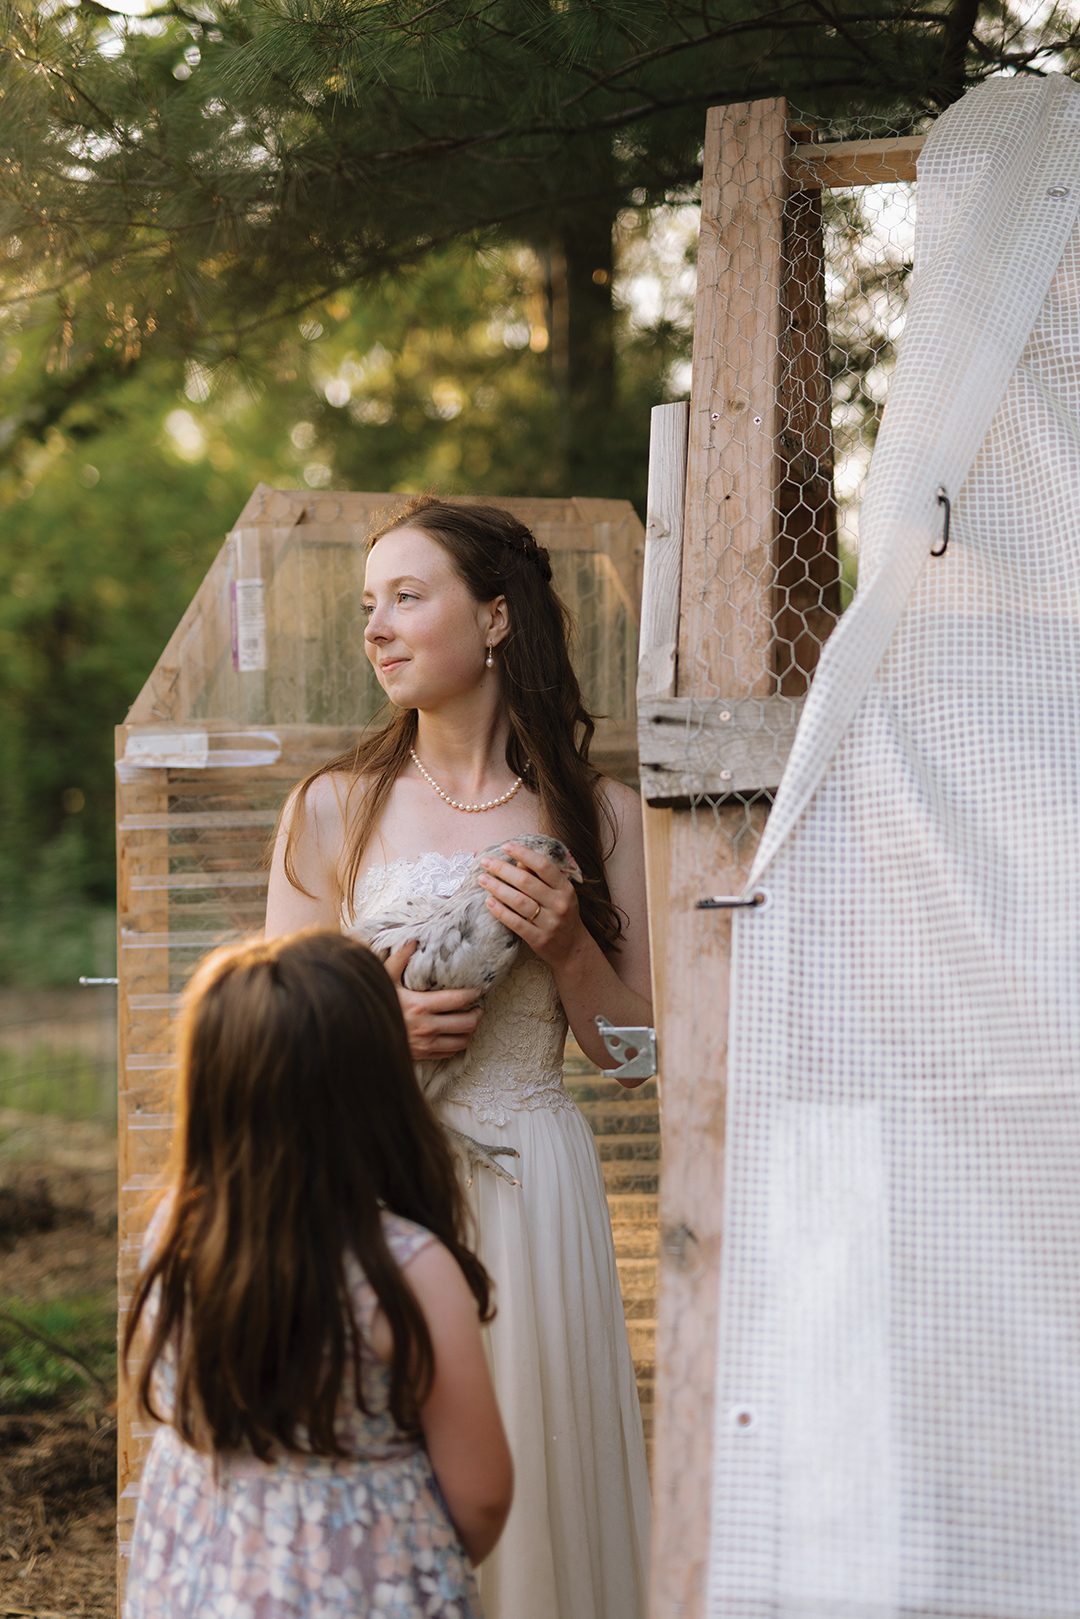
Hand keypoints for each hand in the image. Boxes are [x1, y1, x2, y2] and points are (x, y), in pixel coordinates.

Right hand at [384, 942, 483, 1059]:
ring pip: (461, 1041)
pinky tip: (455, 1034)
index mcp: (419, 1006)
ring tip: (471, 1020)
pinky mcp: (423, 1055)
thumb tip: (412, 940)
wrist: (359, 1034)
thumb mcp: (384, 979)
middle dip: (478, 1014)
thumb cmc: (374, 1004)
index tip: (479, 989)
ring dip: (470, 1031)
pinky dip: (456, 1044)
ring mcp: (425, 1044)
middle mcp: (426, 1027)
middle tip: (480, 1006)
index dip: (474, 994)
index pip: (457, 1000)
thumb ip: (399, 959)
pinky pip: (449, 1053)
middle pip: (466, 1023)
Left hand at [477, 842, 583, 966]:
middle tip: (486, 862)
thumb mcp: (558, 894)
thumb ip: (540, 877)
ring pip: (519, 901)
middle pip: (527, 882)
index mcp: (565, 889)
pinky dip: (500, 911)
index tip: (506, 847)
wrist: (572, 949)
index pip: (544, 866)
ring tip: (483, 879)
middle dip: (503, 869)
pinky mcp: (539, 939)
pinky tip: (489, 901)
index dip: (524, 854)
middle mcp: (559, 904)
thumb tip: (518, 860)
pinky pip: (516, 923)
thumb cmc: (562, 915)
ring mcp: (550, 923)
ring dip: (498, 888)